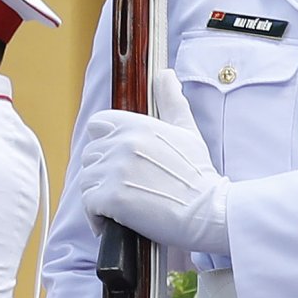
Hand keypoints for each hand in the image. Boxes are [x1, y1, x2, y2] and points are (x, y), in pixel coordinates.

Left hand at [77, 107, 231, 260]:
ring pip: (87, 181)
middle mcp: (123, 143)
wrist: (210, 212)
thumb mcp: (187, 131)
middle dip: (102, 173)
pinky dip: (97, 218)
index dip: (103, 143)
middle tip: (125, 189)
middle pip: (90, 156)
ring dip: (99, 196)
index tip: (116, 161)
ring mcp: (115, 170)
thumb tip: (166, 74)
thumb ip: (172, 101)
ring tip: (121, 207)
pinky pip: (88, 206)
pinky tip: (114, 223)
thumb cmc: (199, 175)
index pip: (97, 124)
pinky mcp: (112, 198)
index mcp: (137, 125)